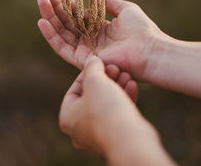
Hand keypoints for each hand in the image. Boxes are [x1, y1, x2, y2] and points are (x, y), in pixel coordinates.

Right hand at [37, 0, 168, 81]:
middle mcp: (90, 39)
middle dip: (55, 5)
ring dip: (50, 16)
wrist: (148, 51)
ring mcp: (85, 50)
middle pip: (67, 20)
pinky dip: (51, 35)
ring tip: (41, 0)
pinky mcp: (82, 60)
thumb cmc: (142, 30)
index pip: (78, 12)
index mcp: (100, 27)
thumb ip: (107, 1)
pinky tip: (42, 21)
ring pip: (62, 32)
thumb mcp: (125, 9)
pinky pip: (62, 48)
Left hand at [60, 56, 174, 164]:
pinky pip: (118, 114)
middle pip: (92, 96)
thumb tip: (91, 59)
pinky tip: (133, 85)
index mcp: (68, 116)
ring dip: (117, 87)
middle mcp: (80, 128)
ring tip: (127, 74)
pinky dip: (124, 99)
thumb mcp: (95, 82)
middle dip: (106, 79)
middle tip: (115, 68)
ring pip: (106, 104)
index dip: (88, 73)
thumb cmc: (106, 109)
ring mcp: (98, 134)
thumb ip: (92, 68)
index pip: (75, 89)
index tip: (100, 63)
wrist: (129, 139)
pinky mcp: (116, 136)